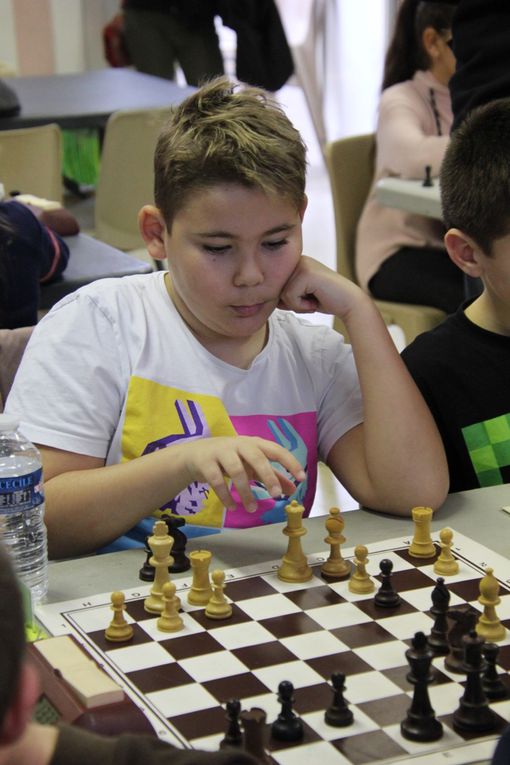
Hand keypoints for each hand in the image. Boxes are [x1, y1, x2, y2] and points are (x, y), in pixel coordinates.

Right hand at [179, 436, 305, 512]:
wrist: (194, 455)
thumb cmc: (229, 458)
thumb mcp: (251, 465)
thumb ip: (272, 475)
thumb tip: (293, 489)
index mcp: (254, 443)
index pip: (276, 450)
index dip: (290, 463)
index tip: (302, 478)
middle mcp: (239, 444)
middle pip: (256, 457)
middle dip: (268, 476)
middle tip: (276, 495)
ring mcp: (221, 452)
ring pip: (236, 471)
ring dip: (246, 492)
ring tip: (252, 509)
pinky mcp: (206, 462)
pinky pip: (217, 481)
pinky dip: (226, 496)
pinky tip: (232, 507)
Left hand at [278, 255, 365, 319]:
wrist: (349, 302)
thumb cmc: (325, 300)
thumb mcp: (300, 296)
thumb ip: (283, 294)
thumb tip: (263, 297)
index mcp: (295, 263)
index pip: (277, 287)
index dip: (290, 301)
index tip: (309, 298)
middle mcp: (297, 260)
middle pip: (278, 290)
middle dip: (293, 302)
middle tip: (312, 300)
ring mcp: (302, 264)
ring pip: (282, 294)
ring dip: (298, 305)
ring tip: (314, 299)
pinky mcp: (305, 273)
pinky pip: (290, 297)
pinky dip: (302, 305)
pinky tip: (316, 300)